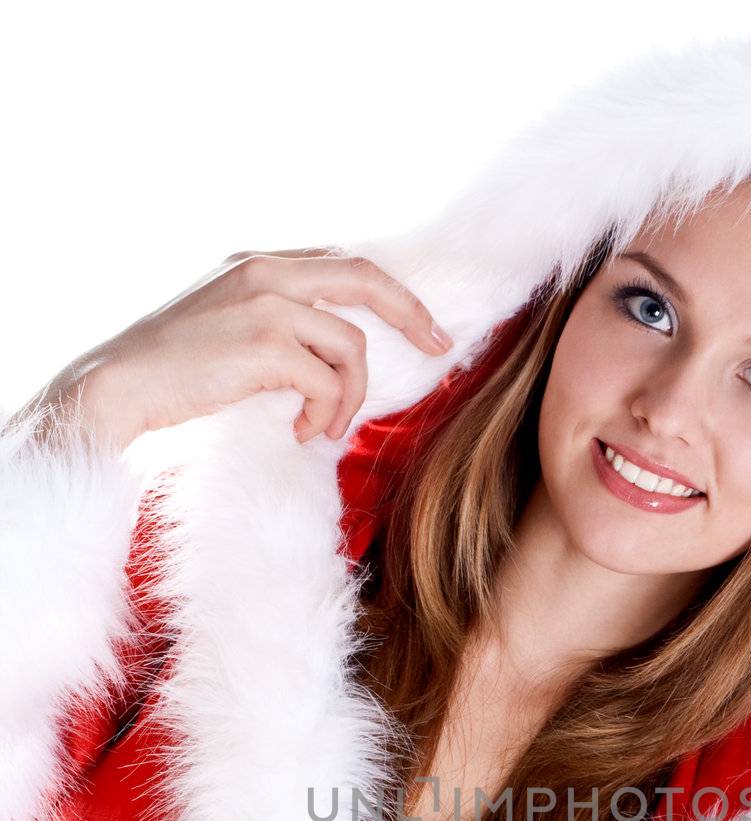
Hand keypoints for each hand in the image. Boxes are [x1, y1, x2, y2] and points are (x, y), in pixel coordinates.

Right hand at [8, 250, 454, 453]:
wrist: (120, 386)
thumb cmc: (172, 373)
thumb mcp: (229, 329)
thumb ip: (277, 323)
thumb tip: (331, 356)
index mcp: (259, 265)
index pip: (344, 264)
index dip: (393, 294)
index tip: (427, 327)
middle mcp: (266, 272)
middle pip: (365, 278)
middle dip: (412, 314)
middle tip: (439, 349)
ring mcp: (265, 304)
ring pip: (350, 346)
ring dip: (349, 397)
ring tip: (324, 428)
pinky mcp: (264, 345)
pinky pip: (325, 382)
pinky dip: (324, 414)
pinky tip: (299, 434)